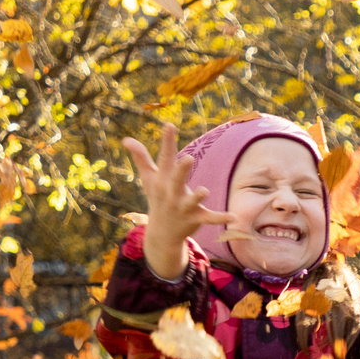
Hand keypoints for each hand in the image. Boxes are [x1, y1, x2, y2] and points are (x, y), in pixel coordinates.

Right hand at [125, 123, 229, 280]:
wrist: (161, 233)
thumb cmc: (157, 197)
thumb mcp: (148, 178)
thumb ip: (141, 157)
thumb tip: (125, 139)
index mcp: (162, 180)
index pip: (165, 158)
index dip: (167, 141)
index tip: (169, 125)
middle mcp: (171, 193)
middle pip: (176, 179)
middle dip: (181, 170)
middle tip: (187, 157)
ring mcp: (183, 207)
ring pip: (191, 201)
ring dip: (197, 197)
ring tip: (204, 190)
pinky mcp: (195, 218)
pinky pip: (209, 218)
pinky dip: (220, 217)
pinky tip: (233, 216)